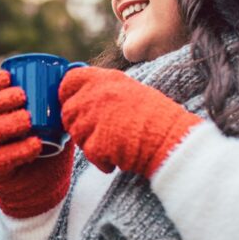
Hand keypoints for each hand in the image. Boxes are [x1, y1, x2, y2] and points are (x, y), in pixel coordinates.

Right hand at [0, 70, 73, 218]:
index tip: (9, 76)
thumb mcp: (55, 122)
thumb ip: (60, 101)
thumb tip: (77, 70)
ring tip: (28, 120)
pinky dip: (19, 150)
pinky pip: (2, 159)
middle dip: (1, 100)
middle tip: (22, 96)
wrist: (45, 186)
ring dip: (8, 123)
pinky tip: (35, 145)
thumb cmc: (49, 148)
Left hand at [59, 66, 202, 177]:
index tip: (73, 103)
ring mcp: (94, 118)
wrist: (172, 139)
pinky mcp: (96, 142)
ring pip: (76, 134)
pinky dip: (102, 160)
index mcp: (105, 79)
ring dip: (90, 143)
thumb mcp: (130, 90)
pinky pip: (89, 153)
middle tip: (99, 133)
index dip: (67, 94)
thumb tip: (81, 97)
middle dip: (79, 125)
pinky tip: (119, 157)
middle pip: (68, 112)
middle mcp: (96, 95)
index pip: (69, 80)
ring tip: (114, 144)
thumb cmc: (157, 117)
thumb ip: (103, 91)